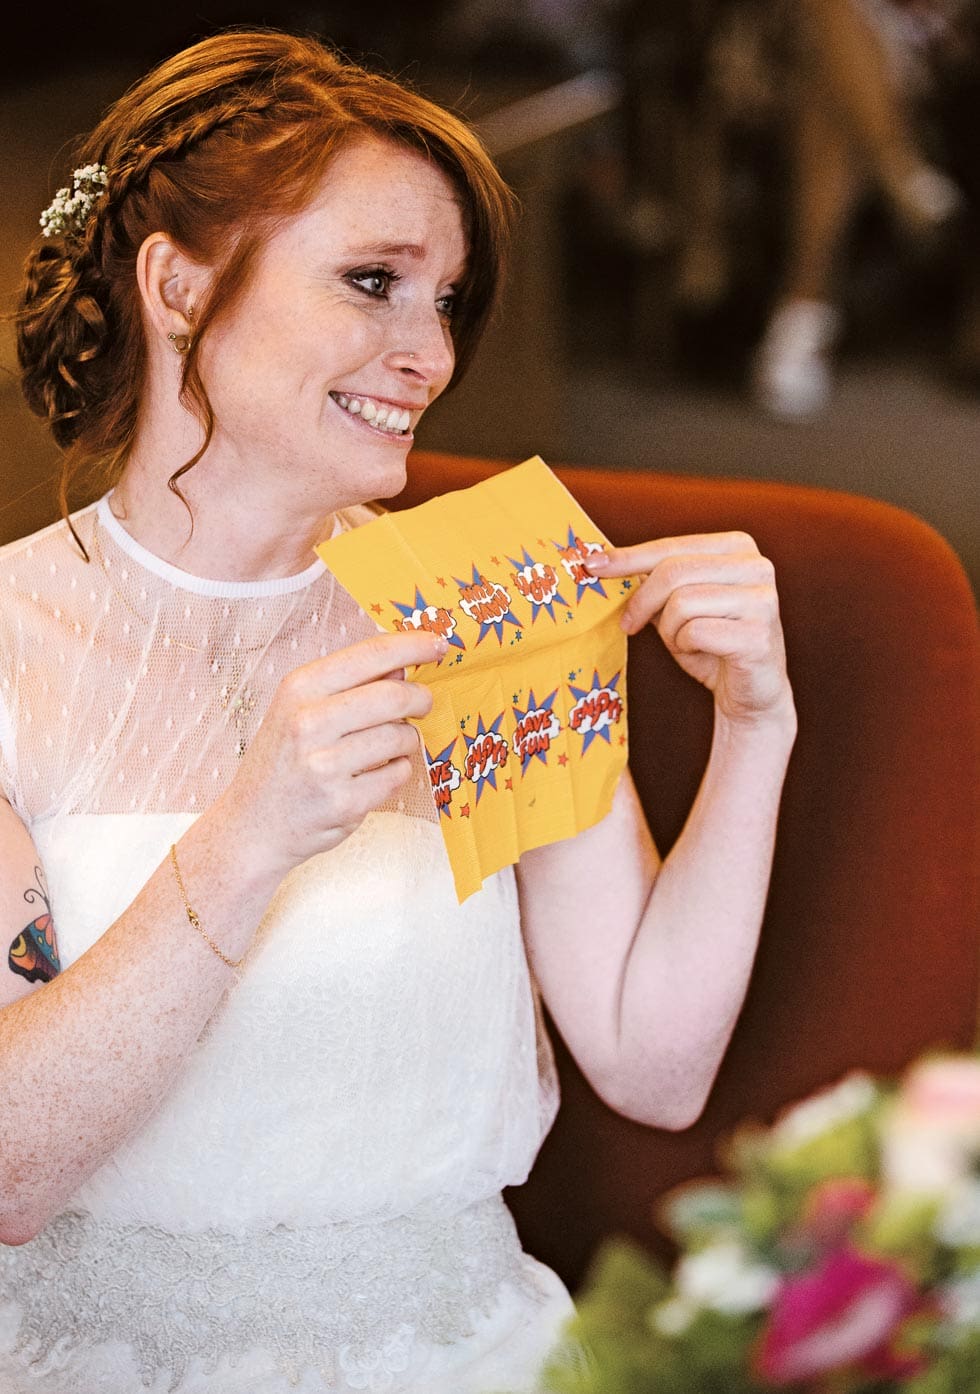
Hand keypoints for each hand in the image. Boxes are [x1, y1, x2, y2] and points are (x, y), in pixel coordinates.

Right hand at [216, 629, 445, 876]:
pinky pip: (397, 775)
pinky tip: (378, 774)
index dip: (413, 645)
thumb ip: (348, 685)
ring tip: (393, 745)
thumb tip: (402, 666)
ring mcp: (325, 765)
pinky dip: (398, 771)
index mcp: (299, 689)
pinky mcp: (344, 803)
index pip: (369, 655)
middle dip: (421, 697)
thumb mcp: (299, 710)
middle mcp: (308, 722)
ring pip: (401, 737)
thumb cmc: (283, 761)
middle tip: (425, 702)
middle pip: (394, 696)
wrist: (252, 825)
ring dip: (408, 739)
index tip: (440, 644)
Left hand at [586, 533, 793, 727]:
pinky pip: (695, 632)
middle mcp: (757, 566)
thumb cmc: (711, 644)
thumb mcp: (678, 606)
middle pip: (673, 572)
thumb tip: (603, 562)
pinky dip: (685, 647)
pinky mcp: (758, 635)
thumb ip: (652, 581)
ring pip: (681, 603)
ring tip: (682, 643)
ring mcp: (763, 600)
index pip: (672, 546)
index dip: (629, 557)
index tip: (592, 566)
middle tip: (629, 624)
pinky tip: (700, 654)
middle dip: (642, 601)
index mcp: (738, 547)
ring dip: (669, 631)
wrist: (751, 693)